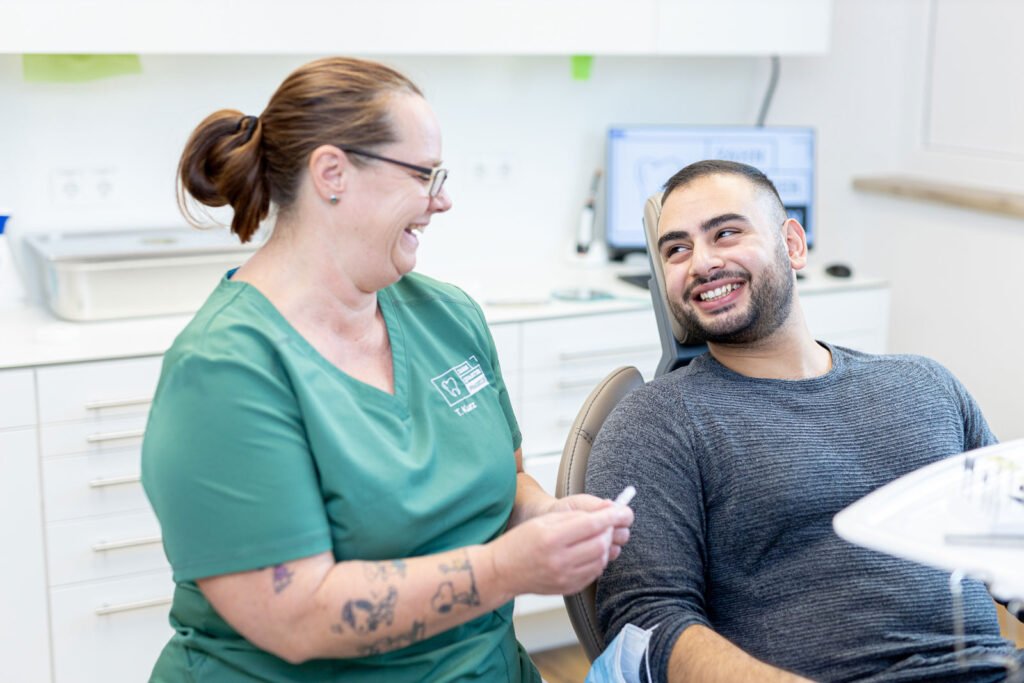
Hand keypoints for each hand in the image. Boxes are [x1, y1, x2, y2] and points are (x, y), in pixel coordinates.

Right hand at [489, 505, 633, 596]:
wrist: (503, 571)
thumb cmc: (520, 543)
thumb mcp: (543, 522)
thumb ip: (573, 518)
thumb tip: (601, 515)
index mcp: (552, 538)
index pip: (591, 525)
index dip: (610, 517)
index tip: (622, 511)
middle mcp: (559, 560)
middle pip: (600, 544)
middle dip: (609, 531)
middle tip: (608, 524)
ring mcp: (564, 577)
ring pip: (600, 560)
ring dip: (605, 547)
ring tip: (597, 538)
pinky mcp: (568, 588)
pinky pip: (594, 573)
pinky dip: (597, 561)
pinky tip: (589, 553)